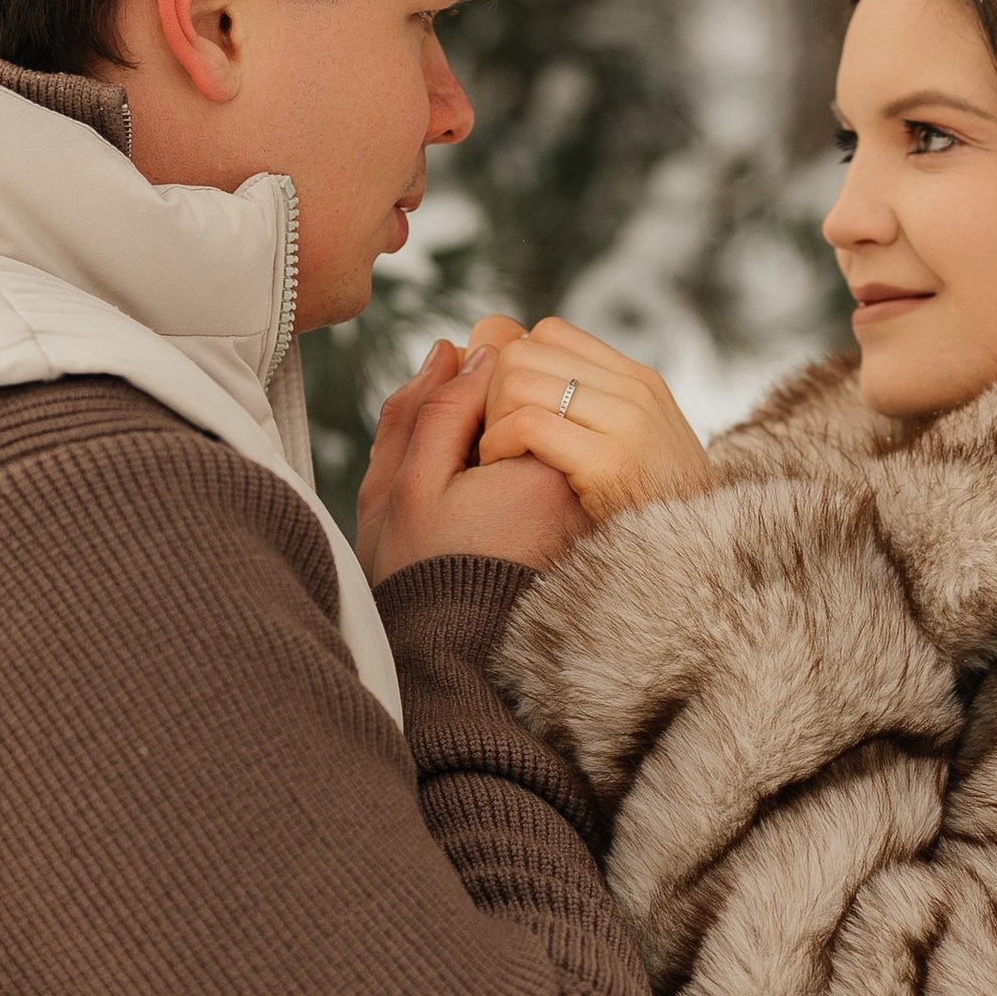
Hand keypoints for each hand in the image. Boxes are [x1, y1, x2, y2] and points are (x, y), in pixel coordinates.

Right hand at [358, 337, 594, 582]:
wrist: (451, 649)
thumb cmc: (421, 569)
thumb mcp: (411, 482)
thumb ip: (438, 406)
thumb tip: (466, 347)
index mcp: (541, 468)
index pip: (515, 378)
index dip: (466, 400)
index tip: (451, 457)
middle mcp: (579, 482)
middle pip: (536, 400)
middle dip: (490, 416)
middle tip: (460, 483)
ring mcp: (585, 504)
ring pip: (544, 429)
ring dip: (506, 440)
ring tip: (477, 501)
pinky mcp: (581, 522)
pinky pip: (553, 464)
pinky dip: (522, 470)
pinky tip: (494, 511)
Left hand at [477, 318, 716, 524]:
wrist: (705, 559)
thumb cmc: (657, 513)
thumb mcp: (640, 444)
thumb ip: (600, 409)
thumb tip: (533, 381)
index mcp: (639, 381)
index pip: (551, 332)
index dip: (516, 366)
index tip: (511, 411)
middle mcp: (635, 390)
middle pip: (525, 352)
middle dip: (492, 393)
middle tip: (495, 436)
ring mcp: (627, 422)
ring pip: (519, 382)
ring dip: (492, 421)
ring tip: (497, 456)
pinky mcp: (610, 461)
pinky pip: (527, 424)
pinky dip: (499, 445)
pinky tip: (502, 471)